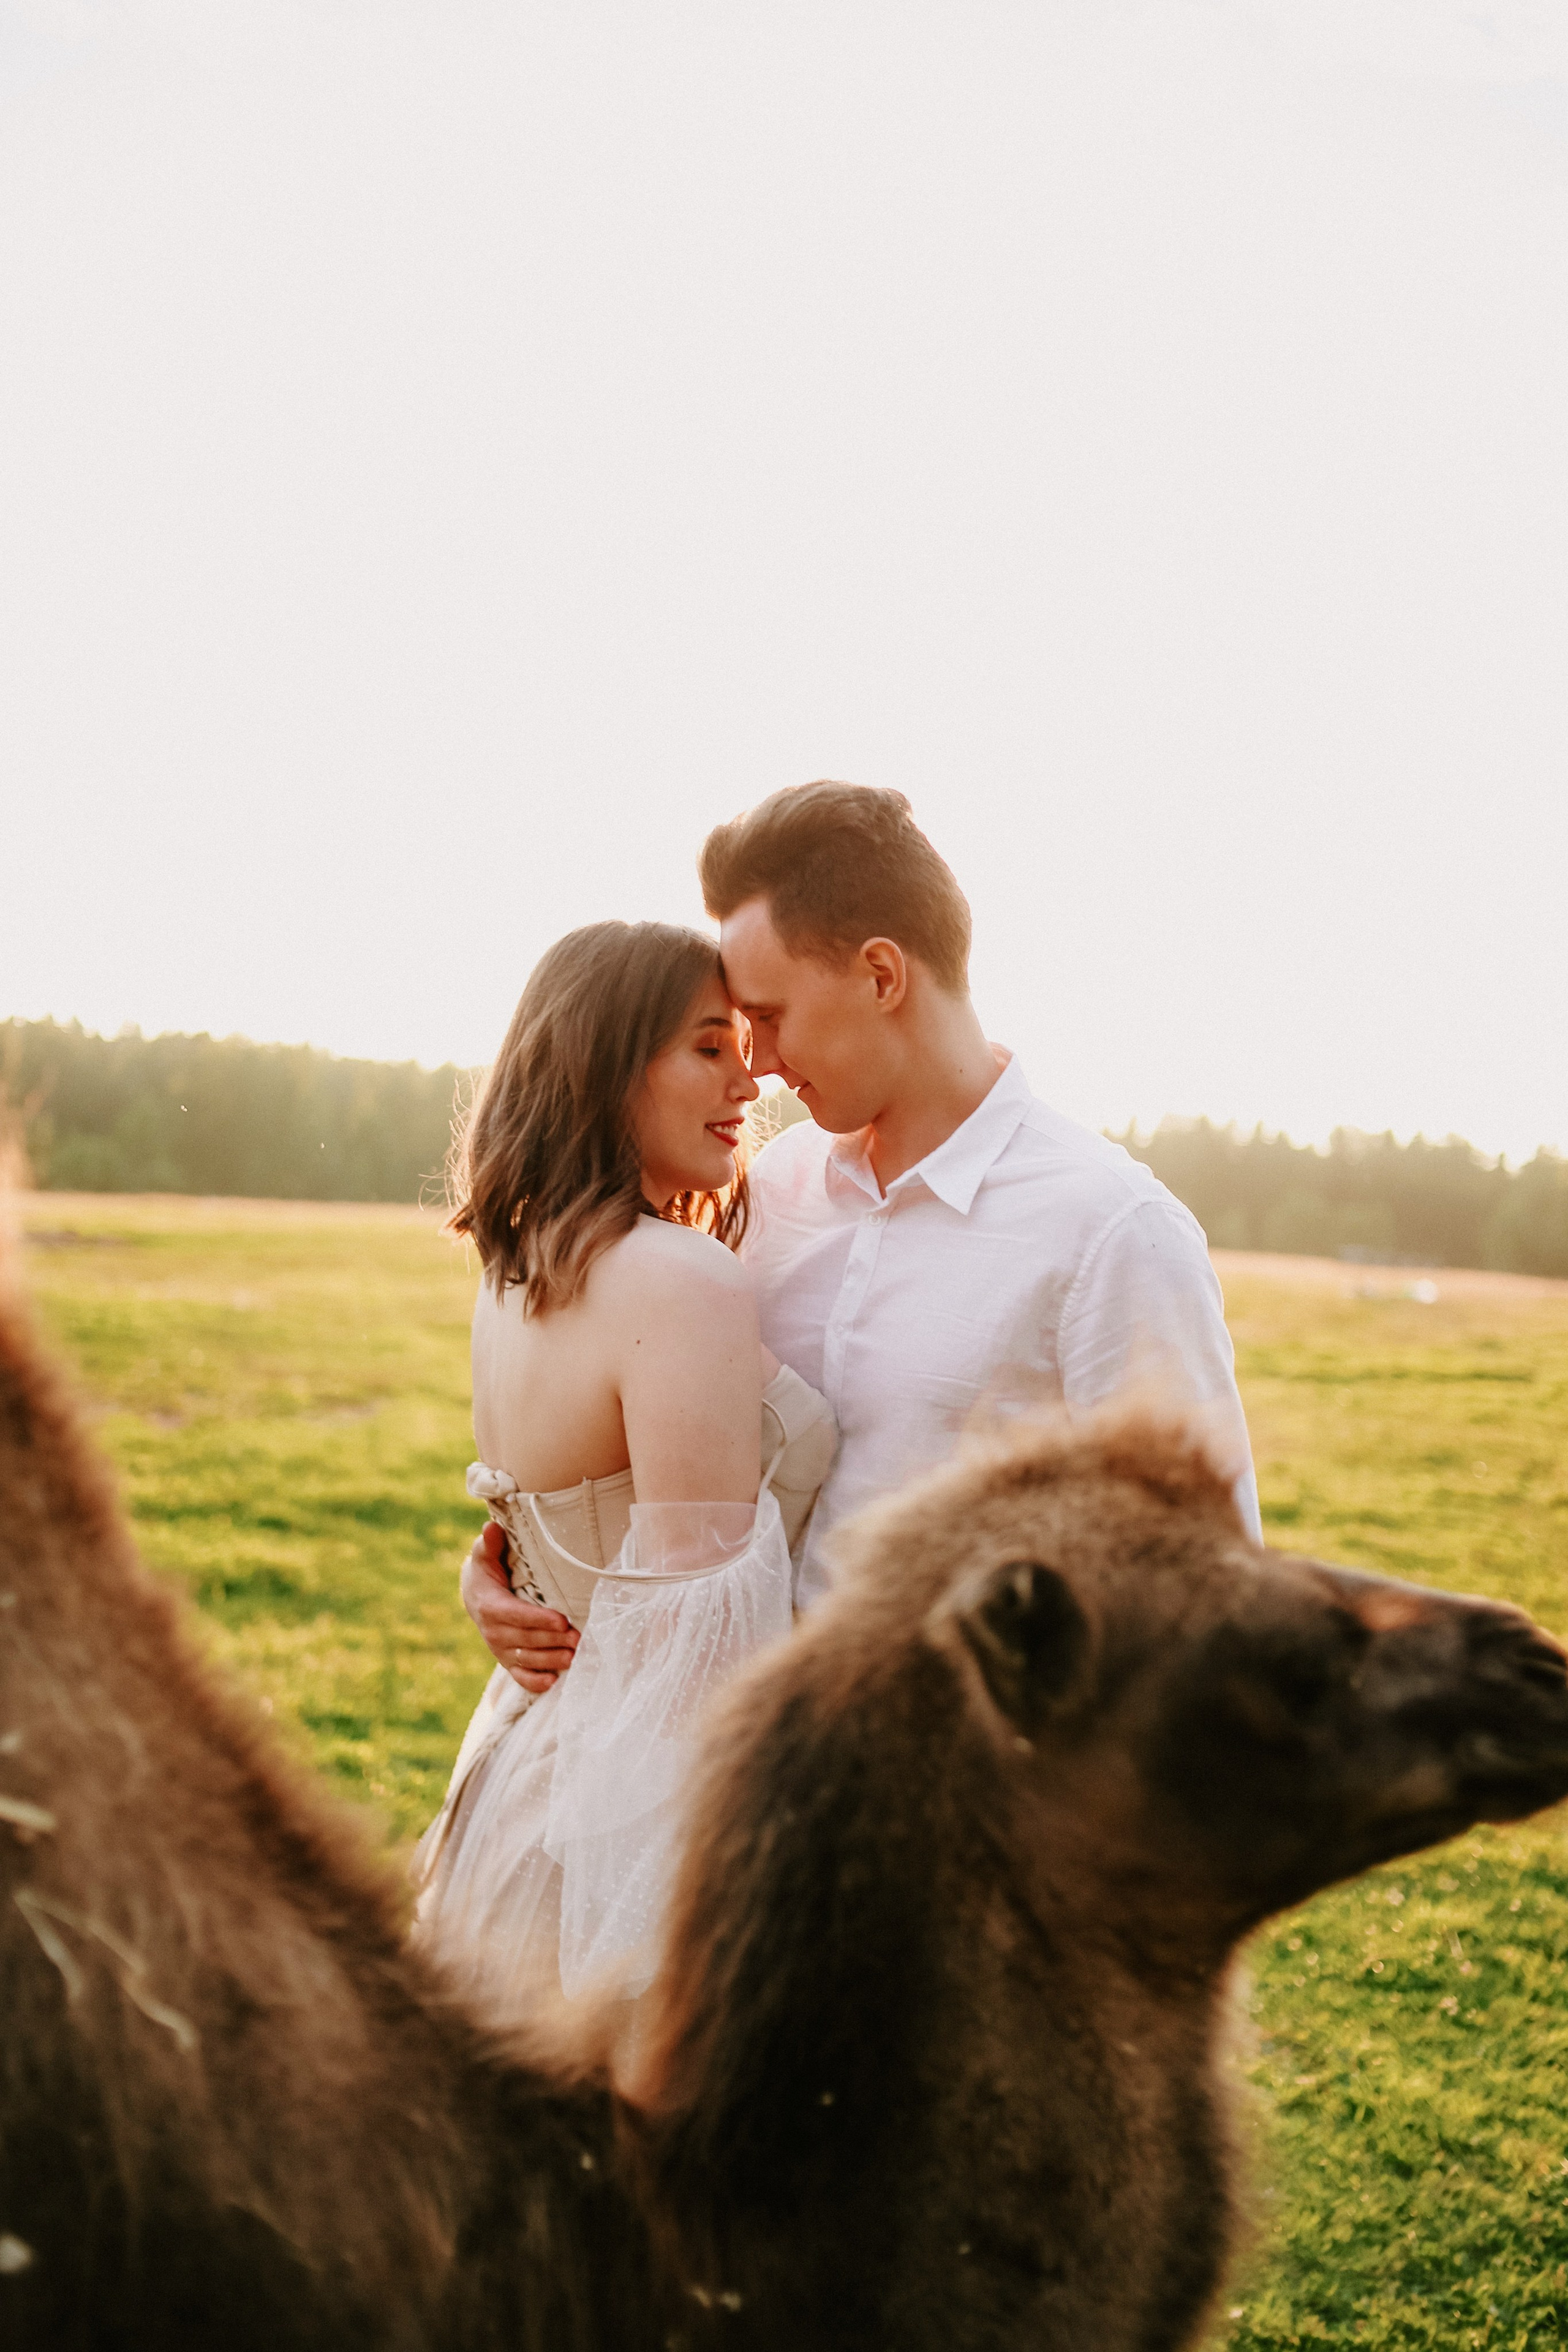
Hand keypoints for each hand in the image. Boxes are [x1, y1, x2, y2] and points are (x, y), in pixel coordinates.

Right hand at [459, 1520, 578, 1693]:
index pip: (516, 1616)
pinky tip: (553, 1682)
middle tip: (579, 1639)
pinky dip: (535, 1682)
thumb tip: (491, 1527)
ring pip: (527, 1660)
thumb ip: (489, 1544)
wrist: (474, 1597)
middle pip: (526, 1640)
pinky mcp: (508, 1661)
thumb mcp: (484, 1556)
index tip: (561, 1620)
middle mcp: (494, 1632)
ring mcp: (501, 1650)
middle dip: (553, 1641)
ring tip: (574, 1657)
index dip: (538, 1620)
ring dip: (551, 1660)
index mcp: (490, 1606)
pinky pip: (520, 1677)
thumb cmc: (486, 1572)